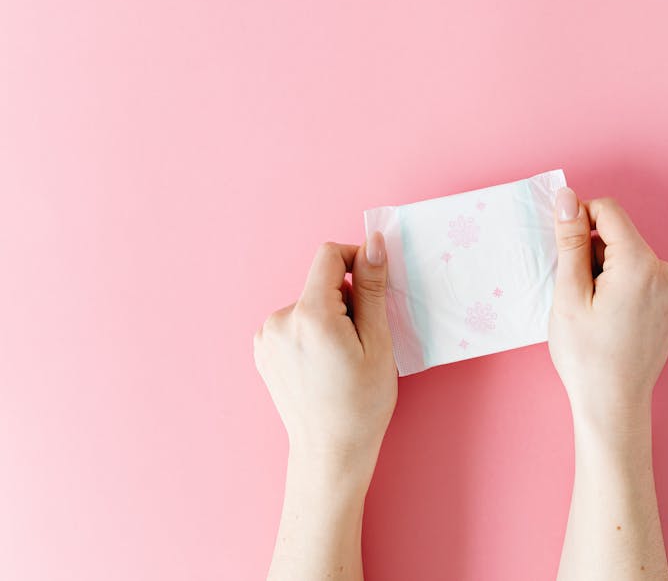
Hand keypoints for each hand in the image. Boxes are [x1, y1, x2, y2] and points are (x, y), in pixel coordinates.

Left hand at [253, 232, 397, 477]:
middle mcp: (279, 320)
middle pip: (320, 283)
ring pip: (308, 304)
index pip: (329, 256)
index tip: (374, 286)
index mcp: (310, 315)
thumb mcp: (378, 343)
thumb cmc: (361, 404)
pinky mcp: (262, 350)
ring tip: (342, 359)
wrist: (330, 452)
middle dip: (346, 300)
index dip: (356, 261)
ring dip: (329, 318)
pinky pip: (294, 323)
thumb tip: (372, 243)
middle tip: (362, 341)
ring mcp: (266, 337)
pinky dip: (312, 333)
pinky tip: (323, 365)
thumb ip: (371, 288)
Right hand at [548, 187, 667, 433]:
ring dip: (607, 270)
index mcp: (641, 266)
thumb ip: (570, 241)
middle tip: (578, 294)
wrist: (613, 403)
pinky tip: (611, 315)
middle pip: (621, 236)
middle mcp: (667, 272)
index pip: (609, 212)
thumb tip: (568, 198)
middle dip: (593, 253)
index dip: (580, 221)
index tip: (564, 249)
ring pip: (631, 256)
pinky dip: (624, 284)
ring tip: (595, 310)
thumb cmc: (586, 355)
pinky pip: (644, 275)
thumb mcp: (568, 294)